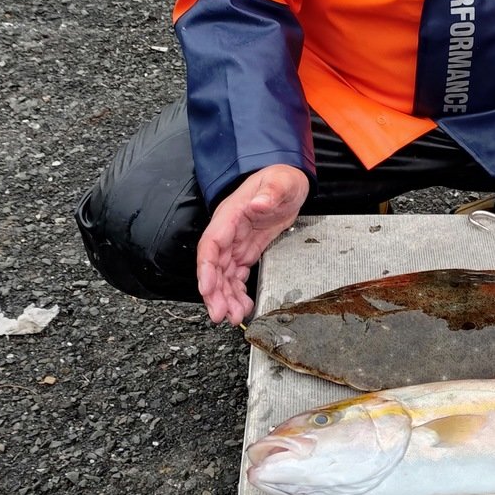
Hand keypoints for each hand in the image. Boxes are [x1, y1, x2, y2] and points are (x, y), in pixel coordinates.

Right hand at [196, 164, 310, 324]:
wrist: (288, 180)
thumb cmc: (281, 177)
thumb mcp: (280, 181)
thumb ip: (270, 193)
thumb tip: (258, 204)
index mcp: (230, 216)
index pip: (211, 244)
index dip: (206, 268)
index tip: (207, 288)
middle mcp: (228, 232)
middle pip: (213, 266)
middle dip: (214, 292)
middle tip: (220, 314)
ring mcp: (235, 243)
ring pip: (223, 275)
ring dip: (225, 297)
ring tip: (232, 317)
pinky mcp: (245, 251)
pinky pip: (235, 275)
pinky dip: (236, 292)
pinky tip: (242, 306)